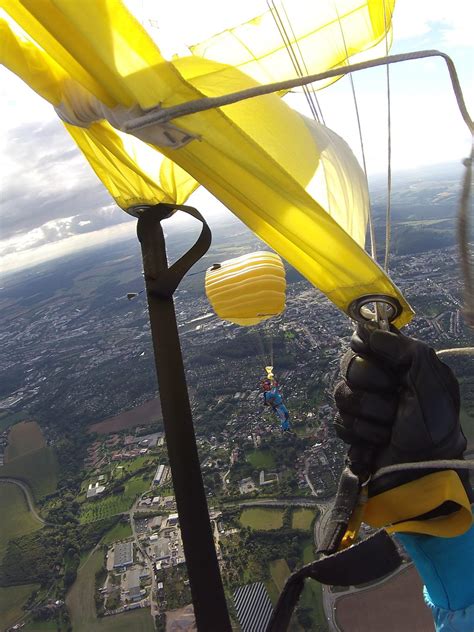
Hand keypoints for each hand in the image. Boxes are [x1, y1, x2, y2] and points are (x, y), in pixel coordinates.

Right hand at [333, 323, 471, 503]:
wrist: (422, 468)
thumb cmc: (433, 422)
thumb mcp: (430, 377)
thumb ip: (402, 347)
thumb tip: (363, 329)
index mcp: (396, 364)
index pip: (363, 340)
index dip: (365, 347)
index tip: (376, 358)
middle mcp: (376, 380)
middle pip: (349, 367)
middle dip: (373, 388)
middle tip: (395, 400)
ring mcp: (361, 405)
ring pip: (342, 396)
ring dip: (370, 416)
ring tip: (390, 428)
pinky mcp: (351, 429)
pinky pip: (339, 422)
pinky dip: (361, 435)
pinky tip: (378, 442)